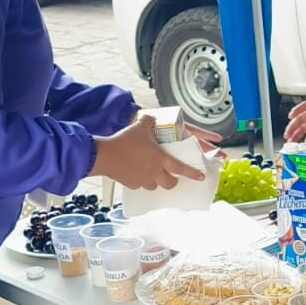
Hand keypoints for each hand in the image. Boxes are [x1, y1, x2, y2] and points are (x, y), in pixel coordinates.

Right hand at [91, 115, 208, 189]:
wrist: (105, 156)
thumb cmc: (124, 141)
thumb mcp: (139, 127)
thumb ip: (149, 121)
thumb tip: (151, 118)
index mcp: (160, 159)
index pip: (181, 169)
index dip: (193, 173)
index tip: (201, 177)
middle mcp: (154, 172)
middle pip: (170, 184)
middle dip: (173, 182)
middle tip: (171, 177)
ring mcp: (143, 180)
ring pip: (155, 186)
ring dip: (156, 182)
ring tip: (152, 174)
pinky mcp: (131, 184)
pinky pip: (140, 186)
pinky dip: (141, 182)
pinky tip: (137, 174)